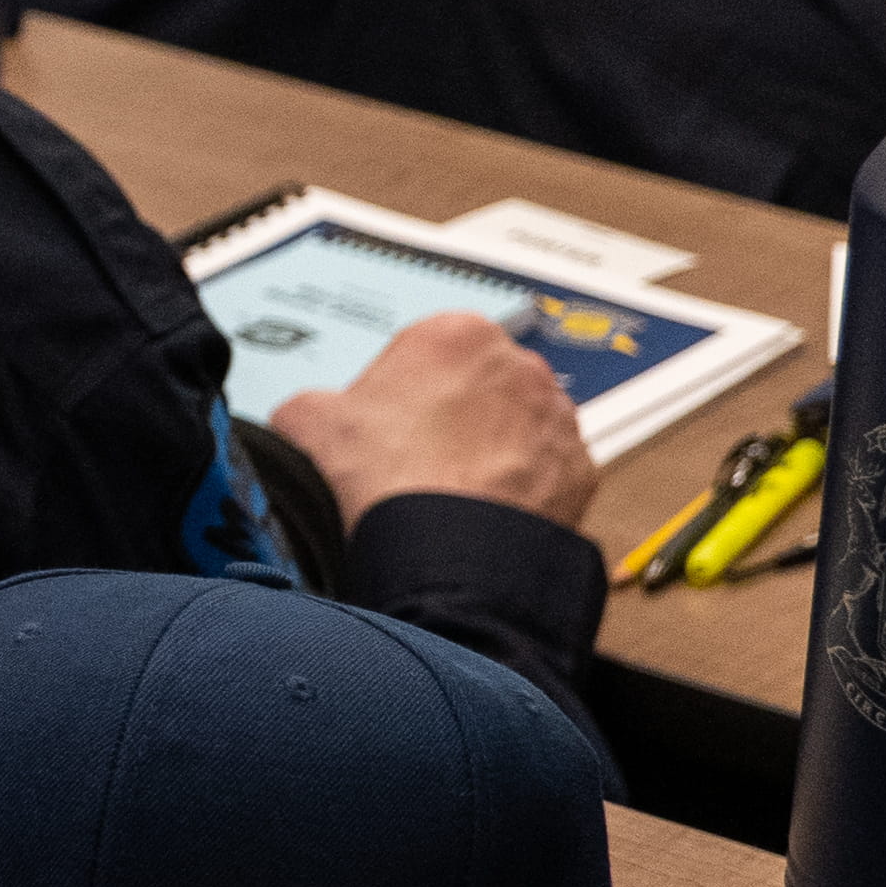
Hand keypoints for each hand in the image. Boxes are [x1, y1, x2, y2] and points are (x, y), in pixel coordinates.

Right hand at [274, 311, 597, 528]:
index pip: (422, 349)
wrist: (443, 553)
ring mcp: (557, 418)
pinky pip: (544, 472)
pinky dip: (518, 489)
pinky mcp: (579, 469)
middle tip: (409, 457)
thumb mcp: (306, 421)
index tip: (380, 422)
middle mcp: (519, 365)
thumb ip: (312, 404)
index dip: (394, 389)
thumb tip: (310, 416)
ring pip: (515, 426)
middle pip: (476, 384)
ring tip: (443, 492)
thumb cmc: (386, 479)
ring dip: (487, 449)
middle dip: (450, 414)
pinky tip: (477, 511)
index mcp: (456, 333)